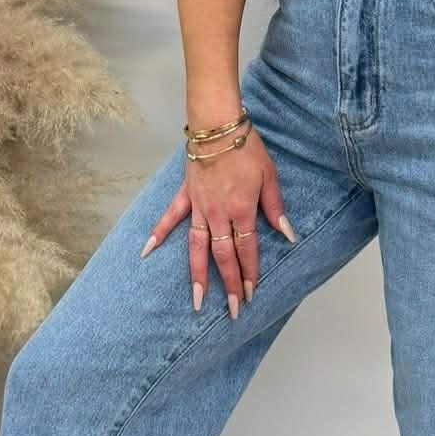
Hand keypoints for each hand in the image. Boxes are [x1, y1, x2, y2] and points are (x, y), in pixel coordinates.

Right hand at [139, 126, 296, 317]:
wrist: (217, 125)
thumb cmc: (246, 148)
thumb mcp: (270, 177)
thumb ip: (276, 208)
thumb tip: (288, 234)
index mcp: (242, 211)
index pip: (247, 250)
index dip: (249, 274)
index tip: (250, 294)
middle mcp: (219, 214)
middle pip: (223, 257)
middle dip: (228, 285)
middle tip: (232, 310)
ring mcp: (199, 207)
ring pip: (197, 248)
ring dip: (197, 276)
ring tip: (197, 301)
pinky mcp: (185, 196)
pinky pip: (169, 219)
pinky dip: (157, 235)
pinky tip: (147, 253)